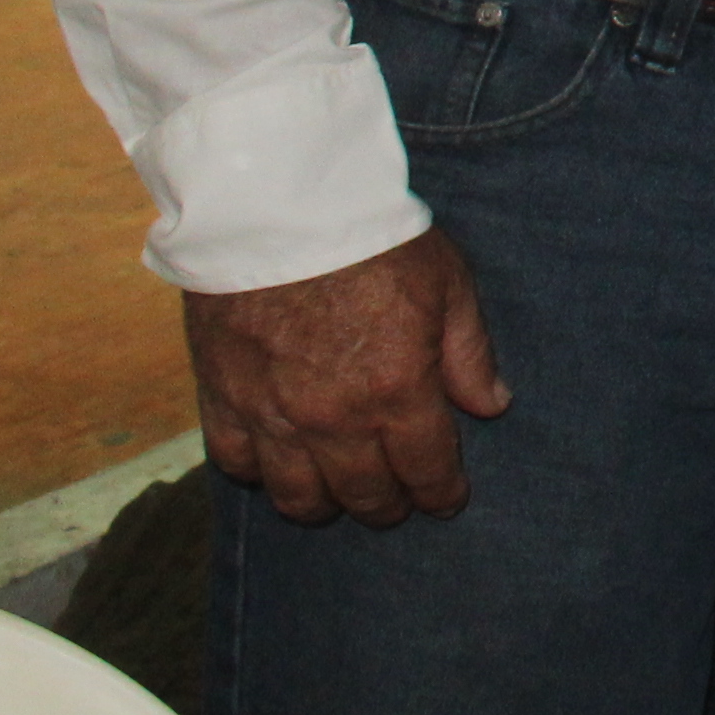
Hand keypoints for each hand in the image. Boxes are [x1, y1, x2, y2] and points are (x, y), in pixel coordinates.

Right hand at [186, 227, 507, 525]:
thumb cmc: (373, 238)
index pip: (427, 471)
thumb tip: (492, 407)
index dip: (441, 495)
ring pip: (298, 497)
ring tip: (339, 495)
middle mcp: (335, 420)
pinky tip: (276, 463)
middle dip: (389, 506)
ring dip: (325, 504)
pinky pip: (236, 463)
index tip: (446, 500)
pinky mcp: (222, 399)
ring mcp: (273, 416)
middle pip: (365, 495)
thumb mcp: (447, 283)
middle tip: (398, 500)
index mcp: (398, 392)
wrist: (276, 209)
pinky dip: (258, 473)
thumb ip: (469, 353)